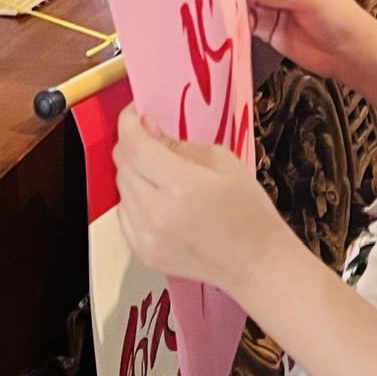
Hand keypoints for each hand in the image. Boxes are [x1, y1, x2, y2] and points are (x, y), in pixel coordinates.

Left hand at [112, 108, 290, 300]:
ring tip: (159, 173)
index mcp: (180, 186)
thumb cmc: (248, 210)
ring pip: (121, 189)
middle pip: (123, 165)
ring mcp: (146, 237)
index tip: (136, 112)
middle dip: (133, 145)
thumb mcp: (222, 161)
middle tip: (152, 139)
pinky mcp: (143, 254)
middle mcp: (156, 213)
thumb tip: (149, 128)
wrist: (255, 263)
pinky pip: (124, 214)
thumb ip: (179, 144)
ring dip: (133, 173)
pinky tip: (157, 200)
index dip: (129, 122)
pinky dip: (134, 200)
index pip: (134, 145)